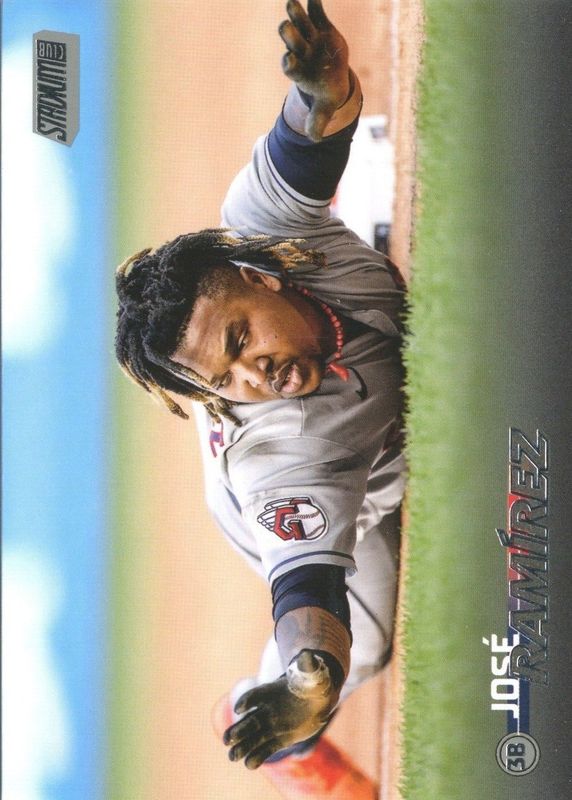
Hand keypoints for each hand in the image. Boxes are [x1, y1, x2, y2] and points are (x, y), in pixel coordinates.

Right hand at [223, 650, 337, 768]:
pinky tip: (249, 764)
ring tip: (232, 757)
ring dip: (242, 747)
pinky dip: (257, 756)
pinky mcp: (279, 739)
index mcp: (270, 692)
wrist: (315, 699)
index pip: (255, 696)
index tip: (241, 709)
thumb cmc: (311, 683)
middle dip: (238, 730)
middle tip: (227, 740)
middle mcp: (266, 710)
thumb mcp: (311, 673)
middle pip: (249, 721)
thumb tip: (306, 654)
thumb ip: (306, 666)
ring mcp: (271, 726)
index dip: (247, 700)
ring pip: (253, 738)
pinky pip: (266, 749)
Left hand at [279, 0, 350, 140]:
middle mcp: (302, 53)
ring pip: (301, 24)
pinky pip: (317, 13)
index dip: (289, 64)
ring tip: (290, 1)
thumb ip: (318, 121)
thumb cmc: (326, 94)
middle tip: (284, 26)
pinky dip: (315, 4)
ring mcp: (310, 38)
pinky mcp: (322, 27)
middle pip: (293, 43)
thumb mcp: (324, 109)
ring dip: (295, 13)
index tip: (288, 61)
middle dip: (289, 35)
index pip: (291, 67)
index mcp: (300, 72)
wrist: (332, 76)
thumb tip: (315, 139)